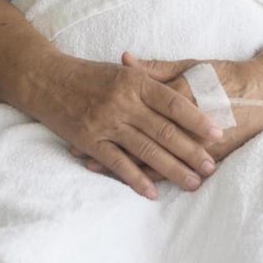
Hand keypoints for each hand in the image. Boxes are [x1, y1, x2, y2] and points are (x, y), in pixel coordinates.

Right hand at [30, 53, 223, 200]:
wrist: (45, 79)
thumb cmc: (88, 74)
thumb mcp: (123, 70)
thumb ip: (151, 78)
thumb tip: (185, 86)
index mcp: (135, 81)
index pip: (174, 103)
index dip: (197, 119)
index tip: (218, 133)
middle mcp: (123, 102)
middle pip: (165, 131)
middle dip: (191, 151)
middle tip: (211, 167)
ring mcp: (106, 123)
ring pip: (146, 150)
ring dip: (172, 169)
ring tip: (192, 183)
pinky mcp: (90, 141)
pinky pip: (118, 164)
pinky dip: (136, 179)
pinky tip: (153, 192)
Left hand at [69, 53, 262, 178]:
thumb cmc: (224, 76)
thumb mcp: (191, 65)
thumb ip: (157, 67)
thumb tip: (126, 59)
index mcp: (179, 93)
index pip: (138, 104)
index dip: (109, 110)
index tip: (83, 111)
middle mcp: (184, 122)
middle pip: (139, 133)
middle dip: (107, 139)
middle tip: (77, 142)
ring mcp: (194, 144)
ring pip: (152, 157)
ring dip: (120, 162)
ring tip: (91, 163)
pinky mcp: (203, 158)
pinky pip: (170, 171)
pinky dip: (147, 176)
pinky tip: (128, 181)